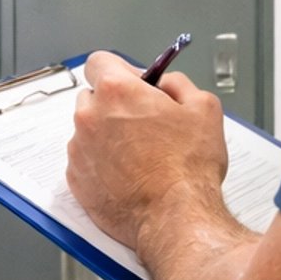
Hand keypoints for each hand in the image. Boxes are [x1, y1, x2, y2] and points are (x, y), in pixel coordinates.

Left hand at [66, 52, 229, 255]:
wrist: (175, 217)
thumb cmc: (188, 167)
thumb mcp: (204, 108)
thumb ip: (179, 84)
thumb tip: (166, 83)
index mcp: (116, 91)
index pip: (99, 62)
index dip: (120, 71)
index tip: (133, 83)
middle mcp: (90, 117)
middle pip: (92, 97)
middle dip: (114, 104)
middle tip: (142, 122)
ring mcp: (80, 150)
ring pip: (88, 131)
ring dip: (107, 136)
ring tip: (139, 156)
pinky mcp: (77, 180)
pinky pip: (85, 161)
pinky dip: (101, 164)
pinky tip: (128, 175)